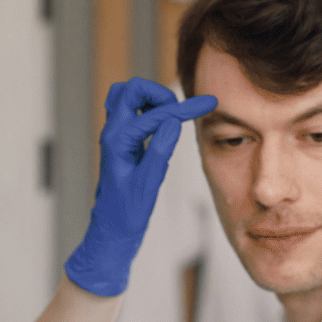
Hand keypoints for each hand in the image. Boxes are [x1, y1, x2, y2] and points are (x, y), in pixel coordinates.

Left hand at [64, 78, 216, 296]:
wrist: (111, 231)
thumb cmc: (126, 214)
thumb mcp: (147, 186)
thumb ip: (159, 152)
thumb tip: (172, 122)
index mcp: (117, 143)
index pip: (153, 115)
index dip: (184, 108)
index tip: (209, 103)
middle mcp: (112, 134)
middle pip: (129, 90)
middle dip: (158, 93)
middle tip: (179, 112)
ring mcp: (115, 137)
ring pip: (126, 97)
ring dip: (150, 99)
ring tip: (173, 116)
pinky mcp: (121, 142)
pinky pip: (130, 112)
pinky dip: (148, 109)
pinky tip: (165, 126)